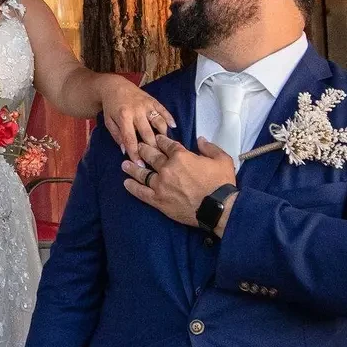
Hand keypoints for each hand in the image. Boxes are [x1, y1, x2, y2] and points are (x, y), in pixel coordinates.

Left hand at [97, 74, 174, 159]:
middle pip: (148, 133)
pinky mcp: (153, 100)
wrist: (114, 86)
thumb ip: (117, 136)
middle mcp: (136, 111)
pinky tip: (173, 127)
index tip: (140, 165)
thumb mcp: (109, 122)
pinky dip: (169, 118)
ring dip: (163, 135)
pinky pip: (163, 110)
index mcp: (123, 117)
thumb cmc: (111, 107)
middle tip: (157, 161)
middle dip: (153, 148)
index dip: (135, 153)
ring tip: (165, 147)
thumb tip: (125, 151)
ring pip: (158, 122)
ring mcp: (146, 105)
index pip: (130, 139)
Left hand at [122, 132, 236, 227]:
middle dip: (143, 149)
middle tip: (137, 146)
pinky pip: (141, 192)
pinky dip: (132, 188)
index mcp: (181, 156)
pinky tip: (126, 183)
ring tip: (124, 164)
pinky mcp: (159, 200)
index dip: (160, 140)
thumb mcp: (222, 159)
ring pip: (142, 173)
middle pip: (151, 156)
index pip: (167, 144)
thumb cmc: (221, 183)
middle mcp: (167, 168)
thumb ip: (210, 147)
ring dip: (132, 167)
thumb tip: (200, 139)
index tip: (156, 138)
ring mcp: (161, 185)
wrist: (219, 208)